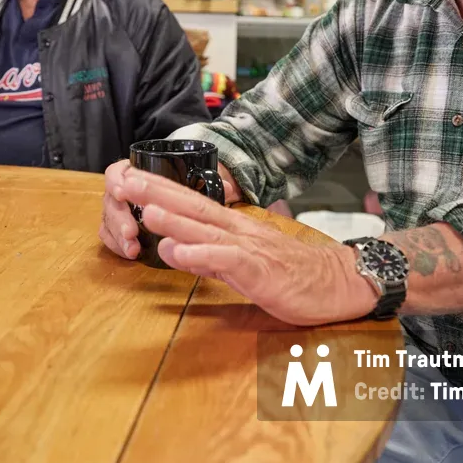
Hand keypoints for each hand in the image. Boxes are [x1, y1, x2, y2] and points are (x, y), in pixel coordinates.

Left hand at [112, 165, 377, 325]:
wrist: (338, 282)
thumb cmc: (293, 274)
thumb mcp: (245, 264)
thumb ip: (212, 257)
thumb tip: (178, 250)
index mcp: (234, 229)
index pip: (192, 204)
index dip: (160, 191)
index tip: (130, 179)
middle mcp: (239, 232)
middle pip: (193, 207)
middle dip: (157, 193)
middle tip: (123, 180)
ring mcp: (250, 249)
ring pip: (207, 230)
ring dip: (176, 219)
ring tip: (145, 210)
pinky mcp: (260, 271)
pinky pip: (227, 261)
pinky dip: (201, 255)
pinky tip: (177, 252)